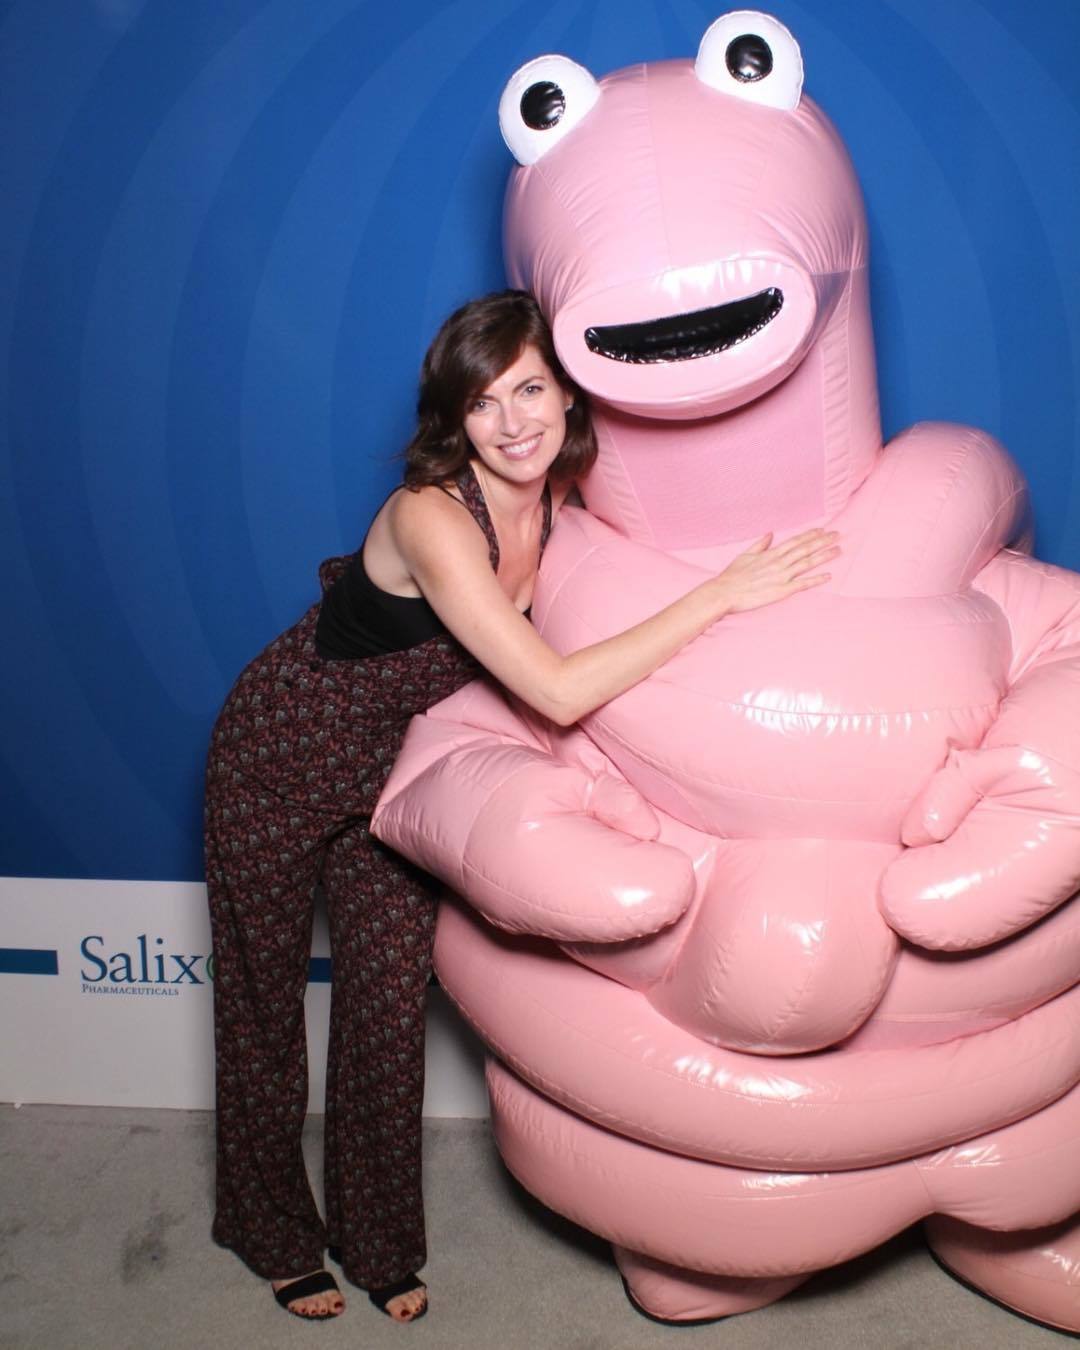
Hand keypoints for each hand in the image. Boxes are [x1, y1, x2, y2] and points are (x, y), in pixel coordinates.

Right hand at [716, 529, 838, 613]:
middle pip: (805, 549)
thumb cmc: (732, 575)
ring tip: (838, 550)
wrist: (725, 592)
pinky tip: (828, 575)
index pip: (795, 541)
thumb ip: (760, 544)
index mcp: (771, 553)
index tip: (822, 530)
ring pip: (807, 563)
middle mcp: (780, 562)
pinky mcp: (782, 591)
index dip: (810, 535)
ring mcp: (782, 576)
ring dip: (824, 556)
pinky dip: (816, 579)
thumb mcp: (745, 555)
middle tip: (837, 535)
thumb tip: (771, 534)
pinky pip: (803, 584)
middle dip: (823, 541)